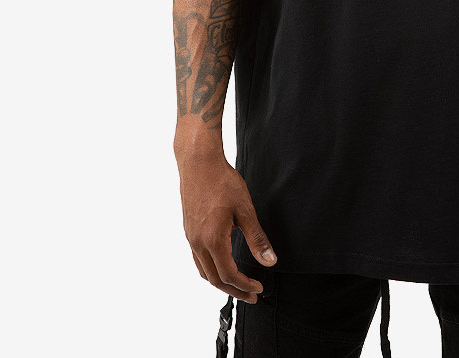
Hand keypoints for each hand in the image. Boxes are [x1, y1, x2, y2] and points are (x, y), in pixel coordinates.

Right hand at [177, 152, 276, 302]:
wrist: (199, 163)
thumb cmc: (222, 182)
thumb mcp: (245, 209)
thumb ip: (257, 238)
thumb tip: (270, 261)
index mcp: (213, 239)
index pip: (228, 275)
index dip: (245, 285)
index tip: (258, 288)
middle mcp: (198, 242)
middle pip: (215, 279)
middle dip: (234, 290)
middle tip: (251, 295)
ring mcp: (191, 237)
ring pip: (204, 271)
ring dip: (221, 282)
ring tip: (238, 285)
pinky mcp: (189, 230)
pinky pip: (198, 259)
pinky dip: (211, 269)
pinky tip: (221, 264)